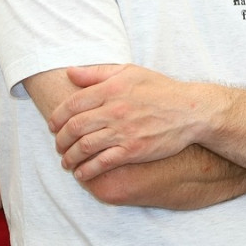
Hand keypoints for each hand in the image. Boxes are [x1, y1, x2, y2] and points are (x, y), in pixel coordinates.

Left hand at [49, 64, 204, 179]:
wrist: (192, 111)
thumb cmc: (162, 90)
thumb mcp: (131, 72)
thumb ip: (98, 73)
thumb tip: (70, 72)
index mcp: (112, 89)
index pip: (72, 105)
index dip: (56, 117)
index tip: (53, 126)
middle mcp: (115, 110)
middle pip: (74, 128)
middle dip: (60, 140)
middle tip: (58, 146)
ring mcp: (124, 131)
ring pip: (84, 147)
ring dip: (70, 157)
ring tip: (67, 162)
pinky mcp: (134, 150)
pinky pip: (102, 163)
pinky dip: (87, 170)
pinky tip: (82, 173)